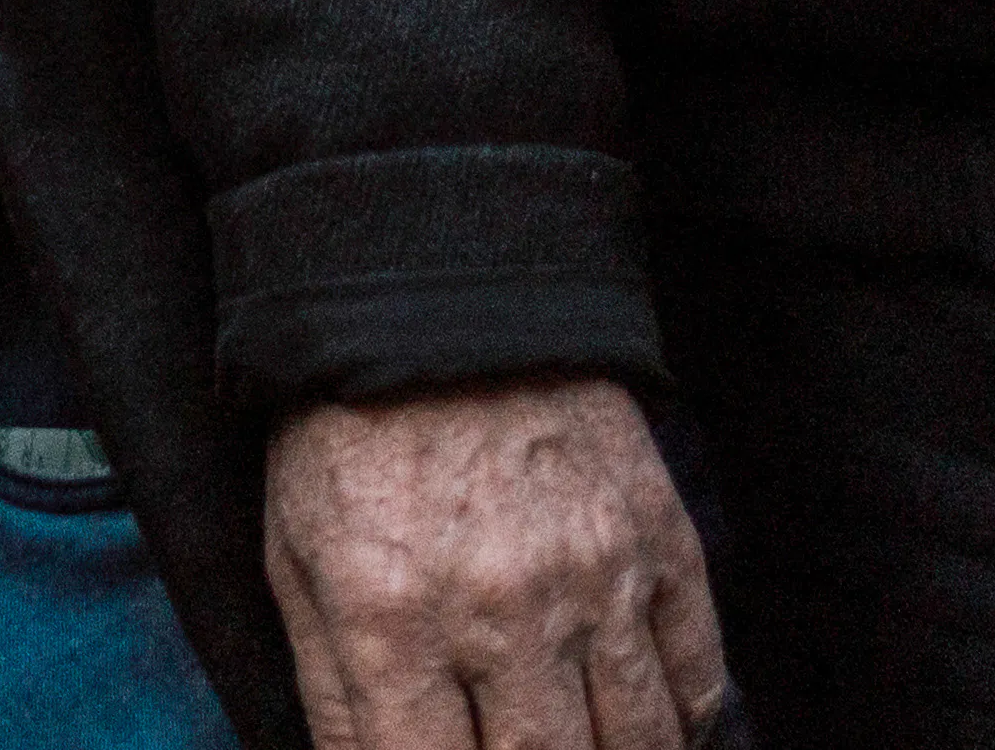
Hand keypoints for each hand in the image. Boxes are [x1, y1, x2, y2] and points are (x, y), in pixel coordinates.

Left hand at [262, 379, 721, 749]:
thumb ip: (334, 695)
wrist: (437, 290)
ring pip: (637, 747)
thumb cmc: (346, 434)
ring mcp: (595, 576)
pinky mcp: (659, 539)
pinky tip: (649, 734)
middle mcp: (503, 610)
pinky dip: (682, 725)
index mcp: (393, 618)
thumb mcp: (297, 562)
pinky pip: (697, 674)